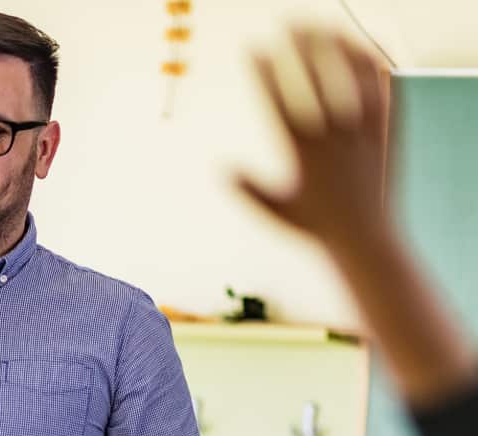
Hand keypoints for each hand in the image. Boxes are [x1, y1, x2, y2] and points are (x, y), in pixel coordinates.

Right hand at [236, 30, 388, 250]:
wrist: (365, 239)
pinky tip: (360, 48)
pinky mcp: (387, 130)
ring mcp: (363, 131)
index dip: (263, 71)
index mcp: (303, 155)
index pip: (278, 101)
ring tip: (323, 26)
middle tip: (285, 23)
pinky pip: (380, 88)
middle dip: (298, 46)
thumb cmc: (316, 228)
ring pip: (351, 76)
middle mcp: (334, 138)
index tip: (252, 49)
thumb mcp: (275, 212)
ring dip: (336, 45)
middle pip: (315, 78)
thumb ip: (248, 189)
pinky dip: (370, 63)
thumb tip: (220, 168)